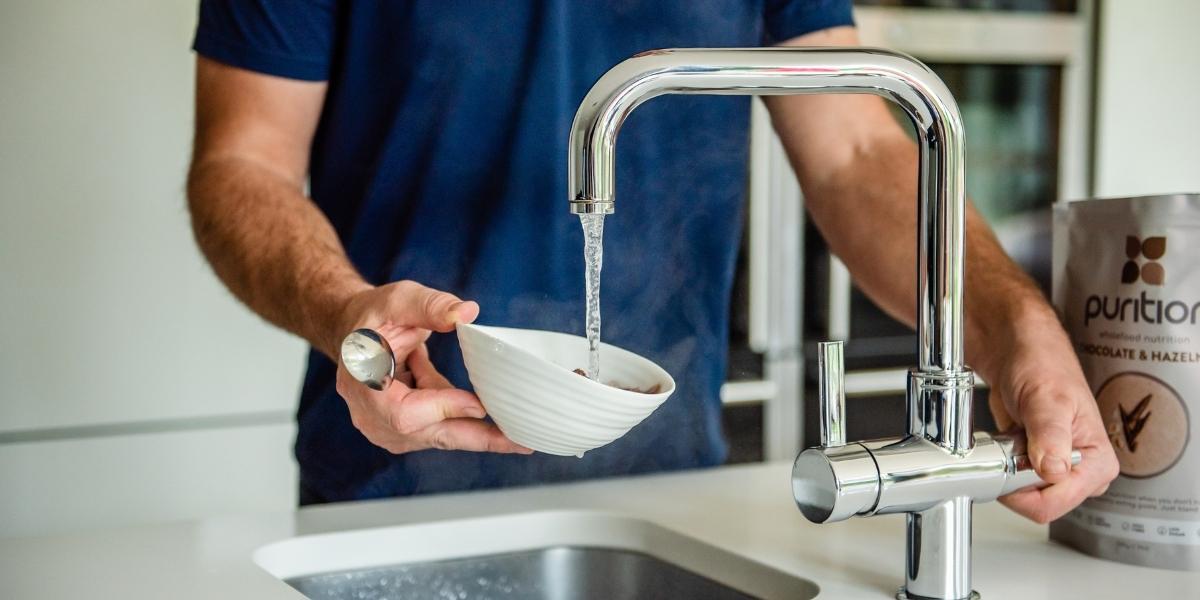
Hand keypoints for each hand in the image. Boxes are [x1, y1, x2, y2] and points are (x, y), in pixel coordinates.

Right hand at [333, 281, 531, 454]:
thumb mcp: (400, 299)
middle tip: (521, 442)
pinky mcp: (403, 430)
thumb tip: (467, 313)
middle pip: (429, 434)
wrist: (357, 332)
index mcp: (361, 383)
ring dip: (476, 425)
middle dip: (478, 438)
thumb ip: (431, 306)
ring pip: (441, 434)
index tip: (479, 404)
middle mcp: (370, 414)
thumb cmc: (374, 316)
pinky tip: (481, 400)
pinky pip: (442, 428)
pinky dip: (464, 415)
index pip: (404, 413)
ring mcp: (385, 427)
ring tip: (514, 423)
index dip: (443, 409)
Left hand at [987, 323, 1119, 522]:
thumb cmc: (1042, 362)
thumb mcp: (1046, 398)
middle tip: (1011, 444)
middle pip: (1039, 504)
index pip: (1058, 503)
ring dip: (1007, 471)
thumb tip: (1054, 470)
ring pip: (1023, 495)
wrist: (1018, 348)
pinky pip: (1012, 481)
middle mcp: (1082, 470)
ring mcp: (1057, 468)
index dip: (1024, 491)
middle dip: (1015, 480)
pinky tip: (1007, 442)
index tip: (1009, 463)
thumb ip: (1050, 437)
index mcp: (1098, 461)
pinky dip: (1001, 464)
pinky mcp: (1036, 463)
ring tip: (1011, 438)